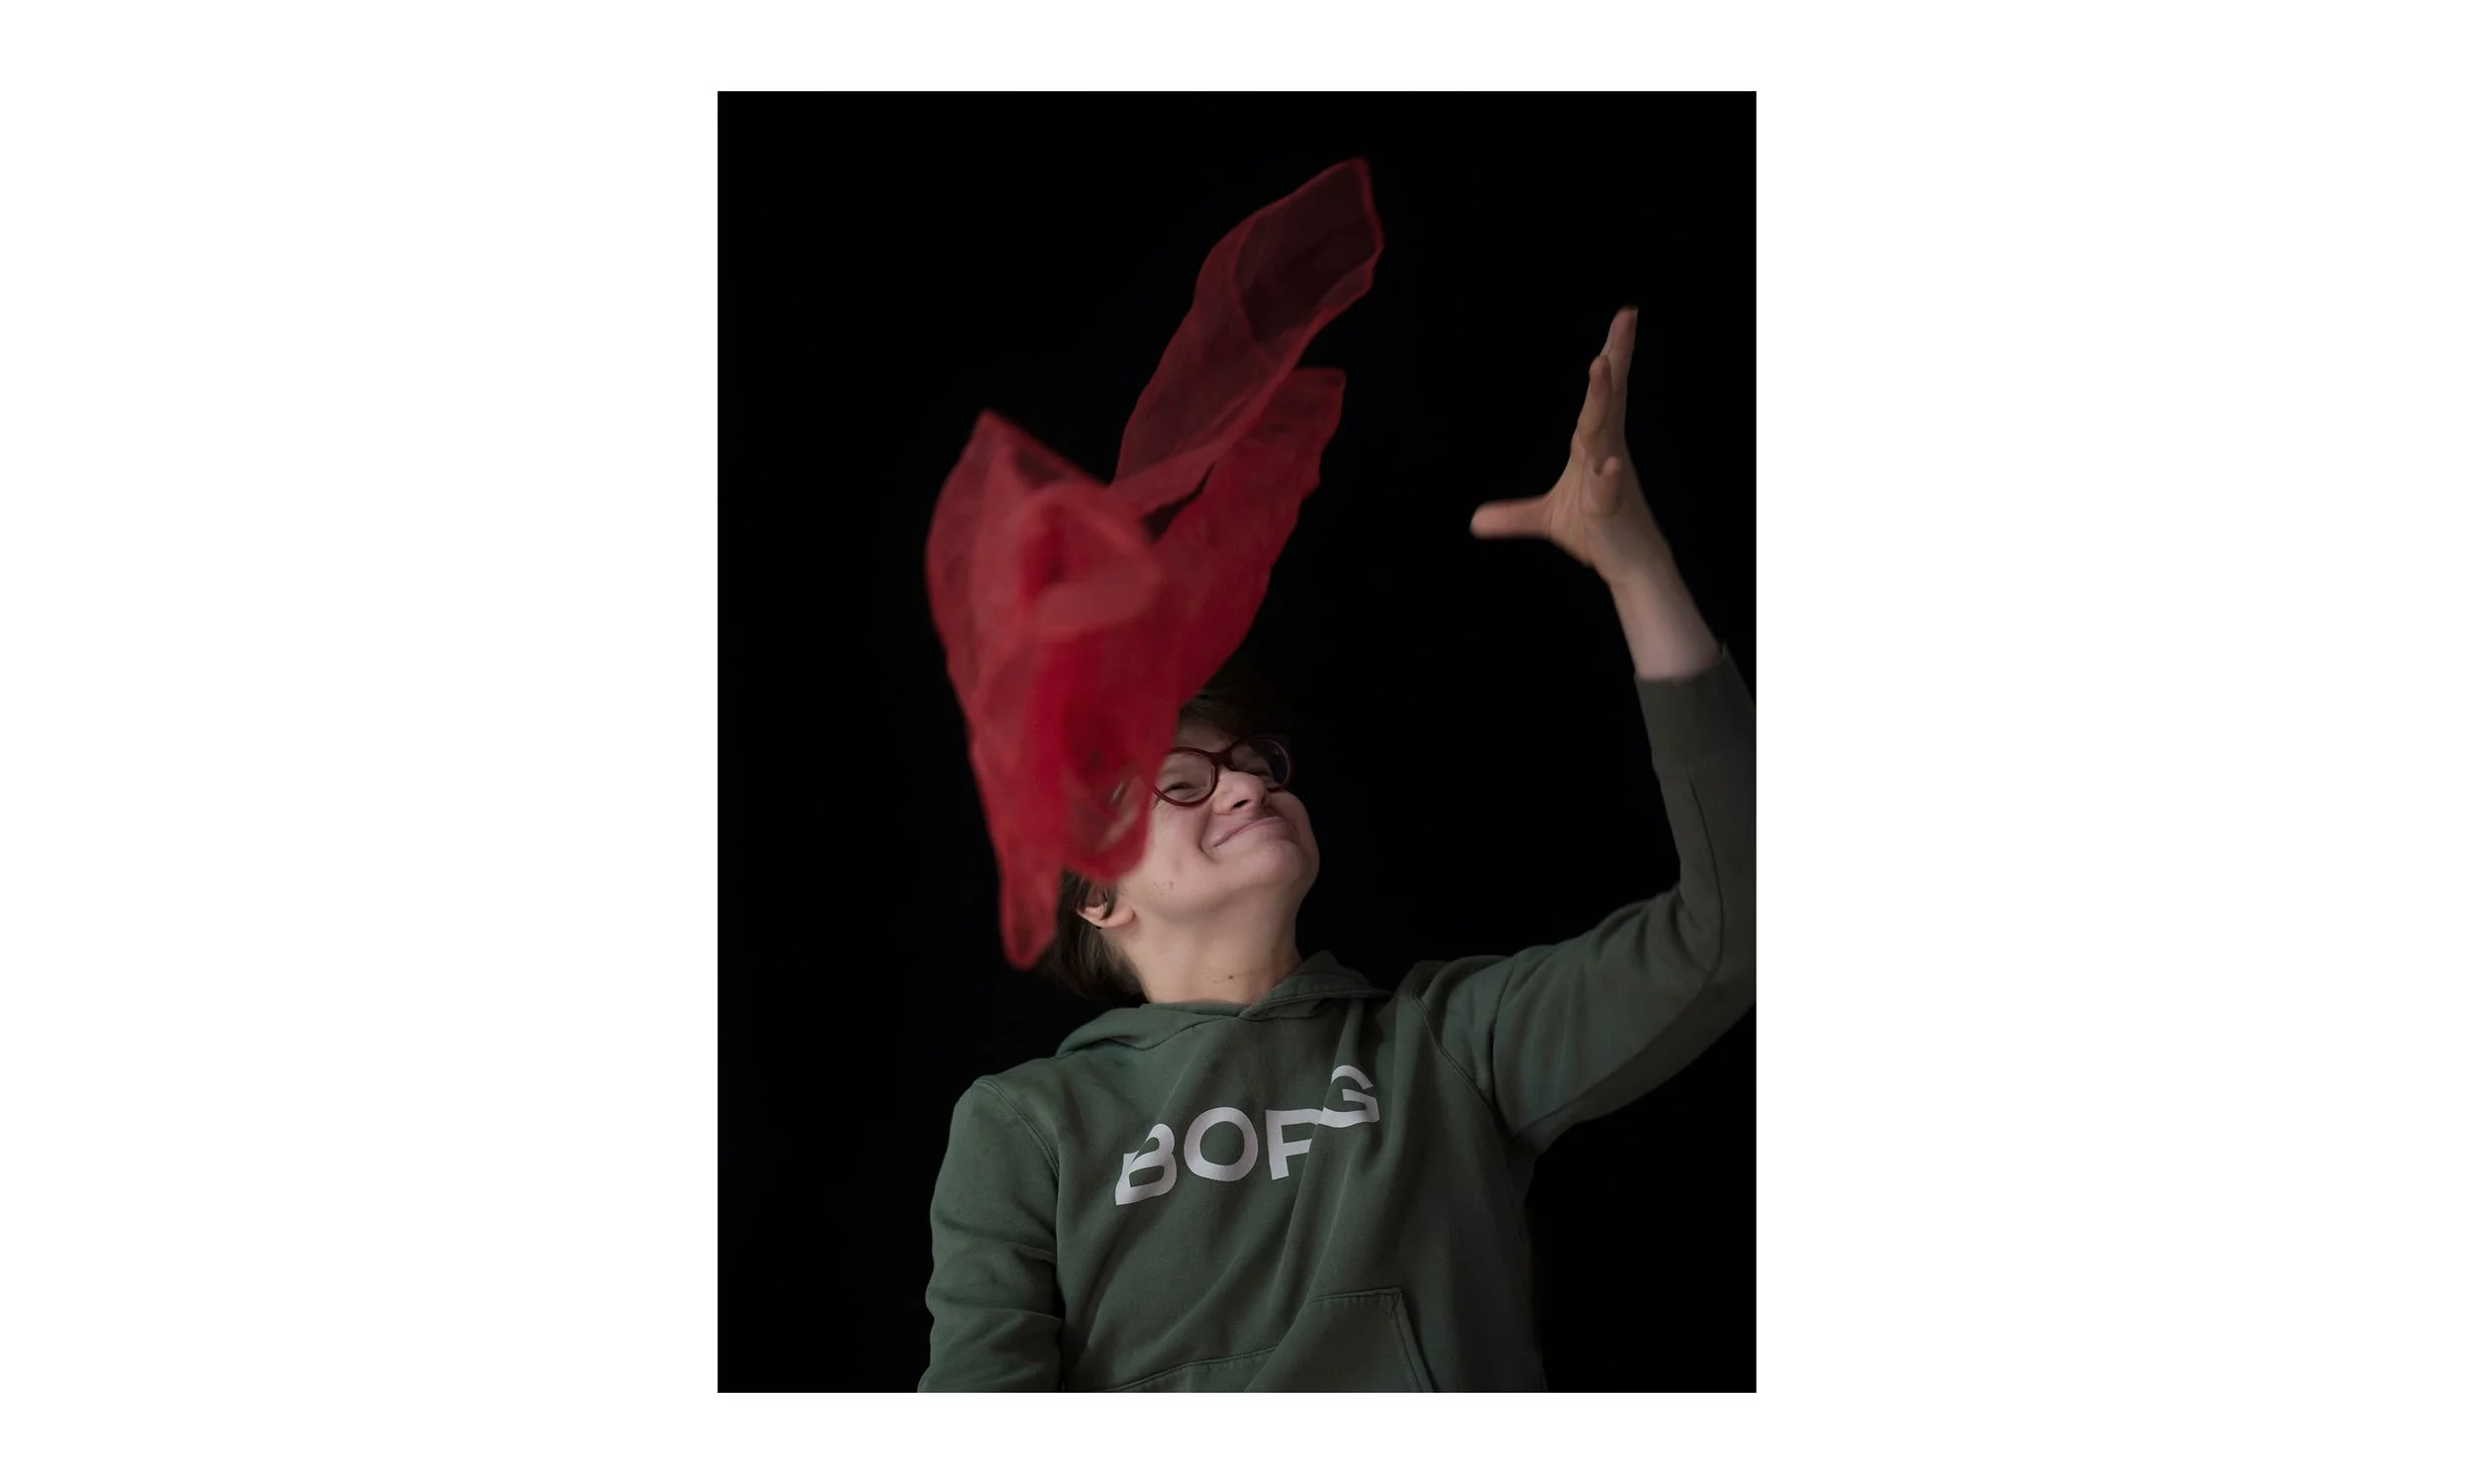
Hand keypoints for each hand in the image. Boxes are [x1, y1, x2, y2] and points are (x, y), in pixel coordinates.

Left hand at [1468, 306, 1674, 586]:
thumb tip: (1475, 521)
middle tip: (1625, 318)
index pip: (1602, 394)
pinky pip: (1607, 489)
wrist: (1627, 565)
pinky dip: (1606, 477)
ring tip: (1600, 366)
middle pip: (1609, 398)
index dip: (1612, 355)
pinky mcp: (1609, 509)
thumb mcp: (1547, 520)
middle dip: (1616, 357)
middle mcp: (1605, 452)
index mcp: (1594, 444)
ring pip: (1603, 432)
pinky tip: (1607, 464)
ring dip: (1601, 400)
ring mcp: (1609, 478)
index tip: (1623, 317)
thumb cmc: (1596, 531)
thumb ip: (1514, 515)